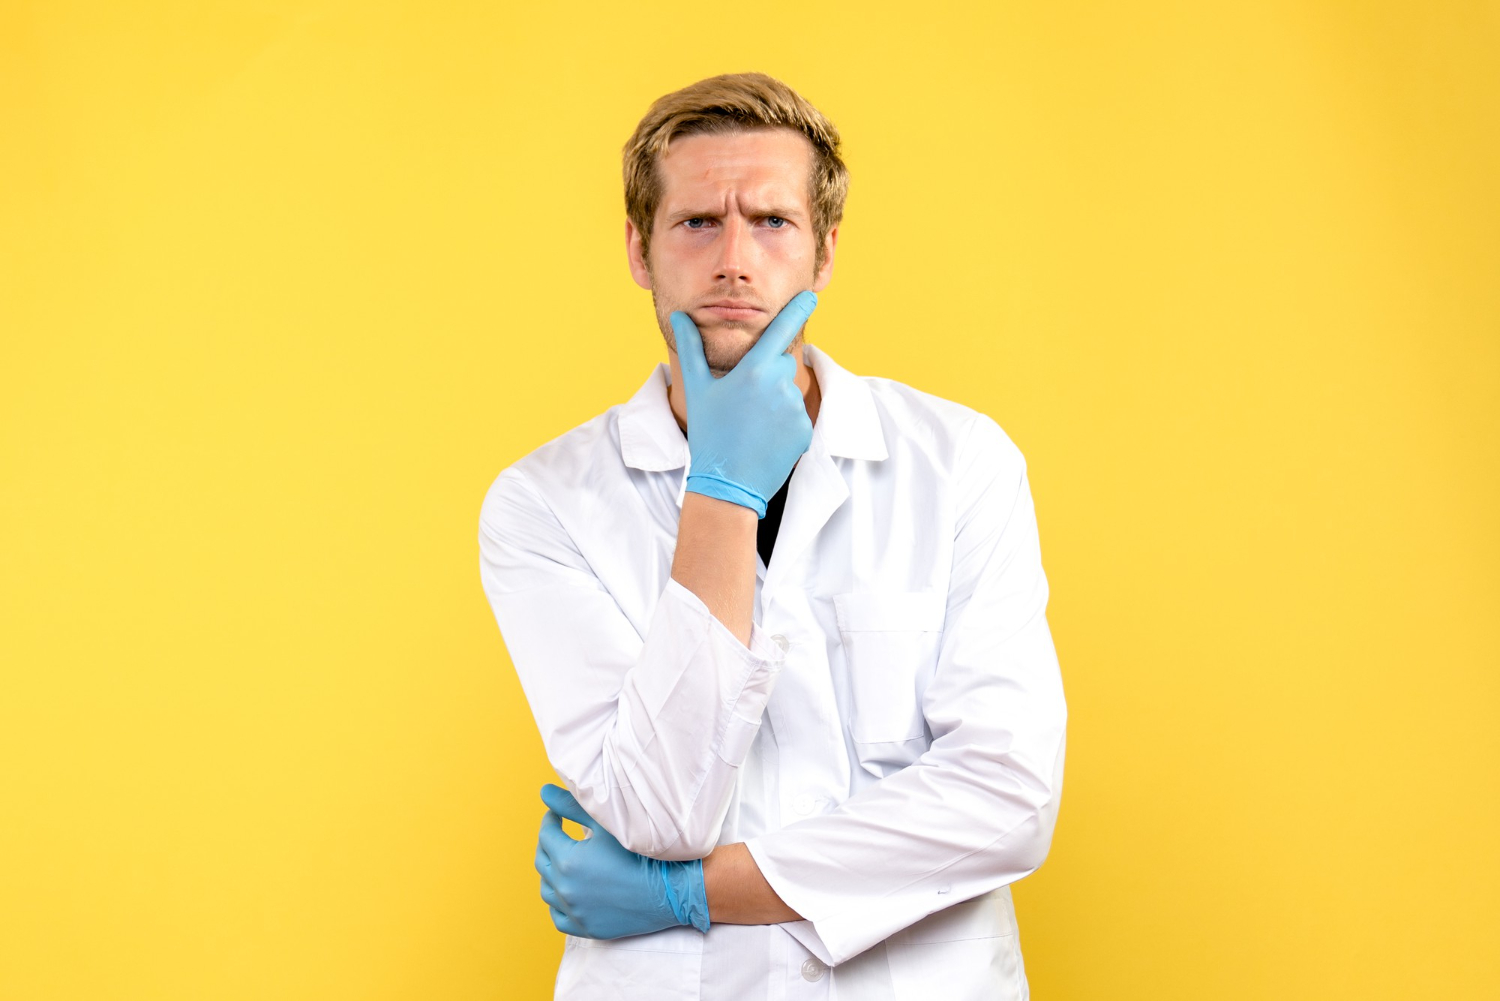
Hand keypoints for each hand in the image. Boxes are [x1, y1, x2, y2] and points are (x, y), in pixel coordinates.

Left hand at [535, 784, 710, 938]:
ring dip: (551, 873)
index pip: (546, 835)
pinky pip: (559, 917)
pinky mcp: (587, 928)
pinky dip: (559, 904)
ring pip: (548, 891)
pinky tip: (568, 892)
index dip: (550, 820)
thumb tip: (545, 792)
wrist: (672, 891)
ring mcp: (576, 912)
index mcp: (569, 861)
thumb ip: (572, 806)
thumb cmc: (643, 854)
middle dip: (548, 843)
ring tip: (563, 861)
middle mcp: (567, 889)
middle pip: (542, 862)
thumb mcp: (607, 825)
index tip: (557, 813)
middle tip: (558, 832)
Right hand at [671, 291, 817, 517]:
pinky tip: (764, 438)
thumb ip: (691, 348)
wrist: (727, 483)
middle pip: (781, 364)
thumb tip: (681, 316)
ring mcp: (794, 409)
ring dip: (774, 401)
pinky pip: (796, 417)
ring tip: (751, 424)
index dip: (798, 309)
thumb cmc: (709, 433)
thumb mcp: (698, 389)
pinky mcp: (805, 430)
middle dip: (766, 374)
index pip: (782, 329)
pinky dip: (784, 424)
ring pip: (788, 392)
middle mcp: (779, 385)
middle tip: (743, 402)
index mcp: (754, 370)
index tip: (812, 295)